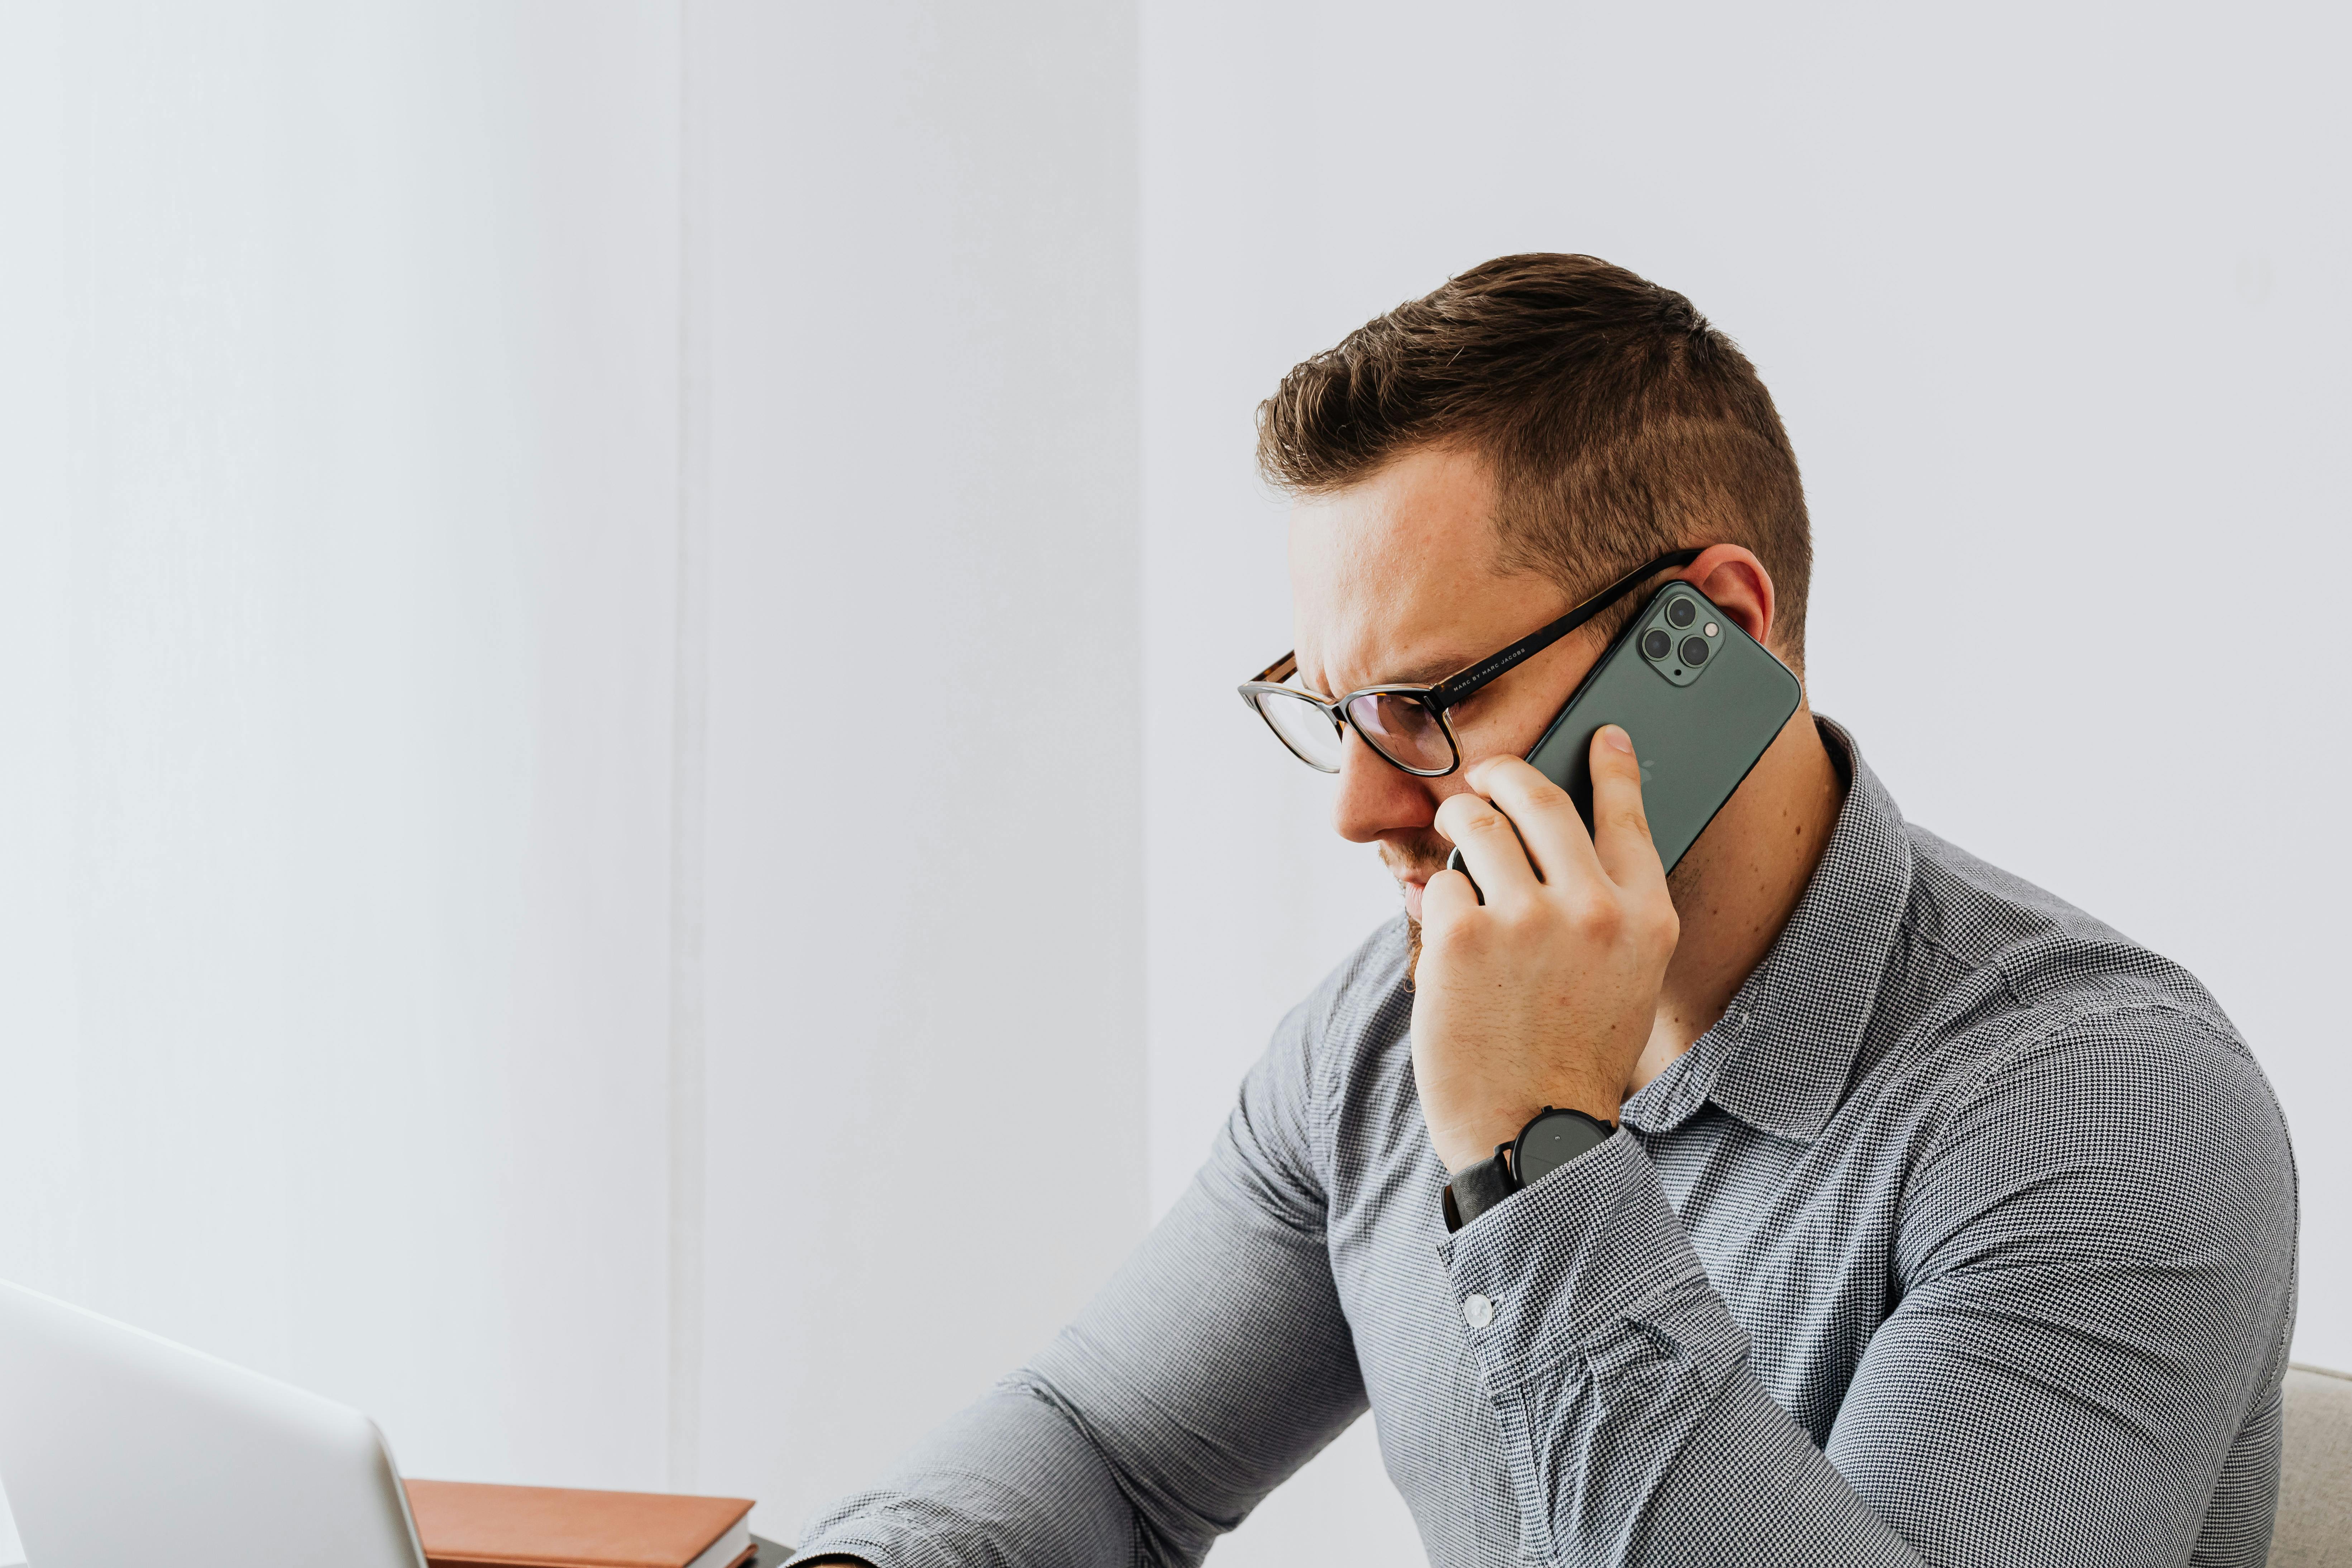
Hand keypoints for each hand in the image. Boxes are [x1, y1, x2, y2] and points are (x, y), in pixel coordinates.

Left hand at [1411, 726, 1678, 1173]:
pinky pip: (1442, 885)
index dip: (1613, 766)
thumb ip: (1607, 909)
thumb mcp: (1624, 979)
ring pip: (1478, 827)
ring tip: (1453, 834)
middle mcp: (1593, 908)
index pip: (1629, 814)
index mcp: (1646, 918)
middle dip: (1505, 774)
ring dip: (1459, 822)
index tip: (1604, 735)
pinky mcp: (1462, 935)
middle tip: (1486, 775)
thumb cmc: (1573, 1057)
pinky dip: (1440, 902)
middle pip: (1540, 799)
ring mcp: (1525, 918)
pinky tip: (1448, 935)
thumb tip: (1563, 842)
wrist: (1532, 1131)